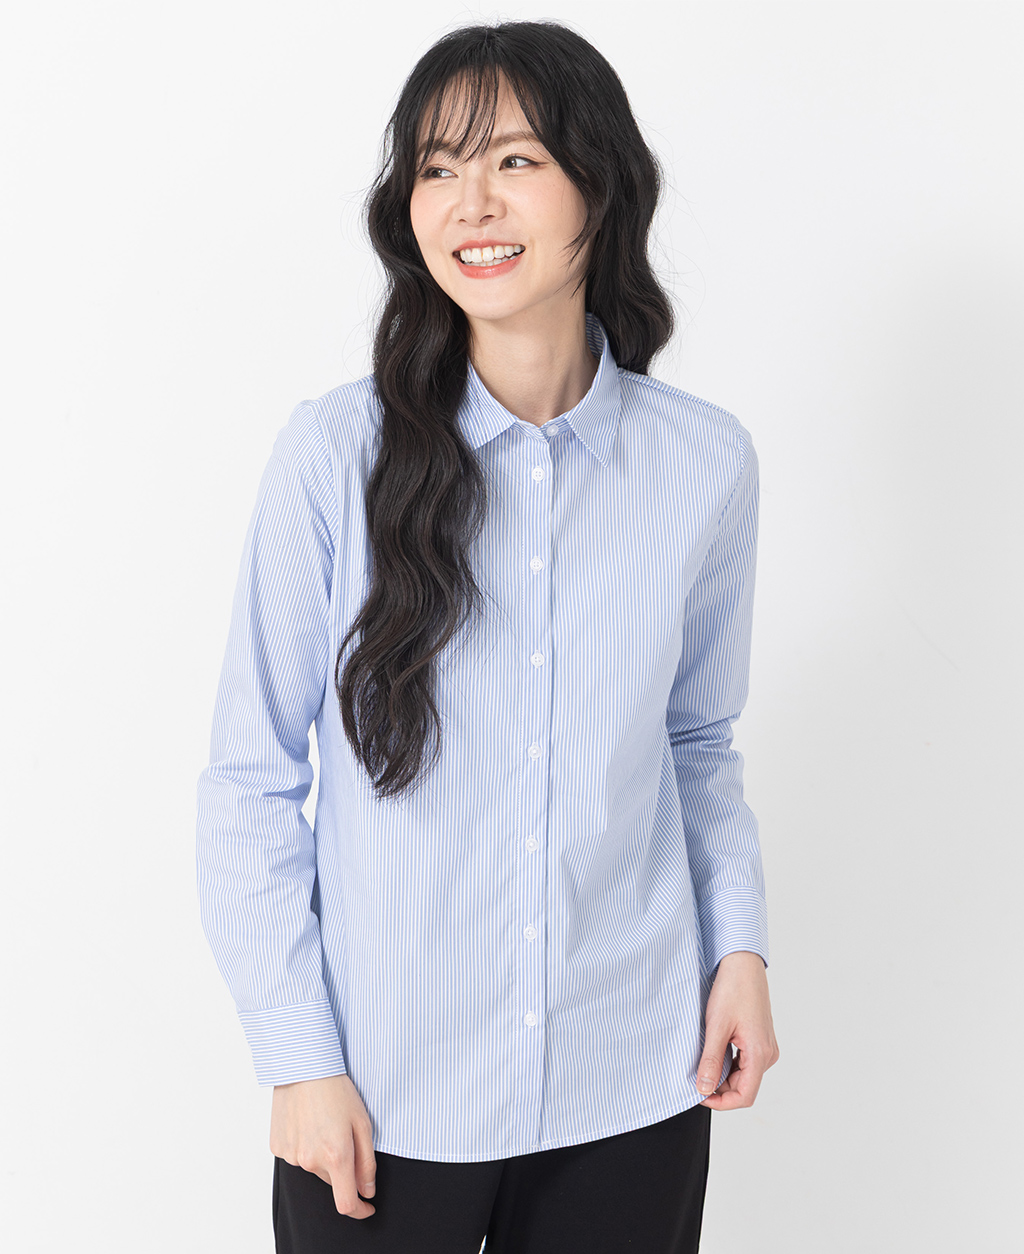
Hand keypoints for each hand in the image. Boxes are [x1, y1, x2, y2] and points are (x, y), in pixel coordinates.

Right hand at [270, 1073, 376, 1217]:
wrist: (303, 1066)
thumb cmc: (337, 1090)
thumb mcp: (363, 1122)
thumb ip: (367, 1162)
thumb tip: (368, 1190)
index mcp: (336, 1156)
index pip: (346, 1203)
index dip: (359, 1210)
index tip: (367, 1206)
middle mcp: (310, 1161)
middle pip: (331, 1180)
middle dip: (341, 1166)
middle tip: (344, 1134)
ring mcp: (291, 1155)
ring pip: (313, 1167)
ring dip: (322, 1155)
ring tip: (324, 1122)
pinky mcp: (277, 1146)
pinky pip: (296, 1155)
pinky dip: (305, 1146)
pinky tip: (307, 1122)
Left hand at [697, 950, 778, 1109]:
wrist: (743, 964)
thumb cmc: (733, 990)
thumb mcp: (717, 1027)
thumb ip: (711, 1060)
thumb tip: (705, 1088)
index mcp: (760, 1054)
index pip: (745, 1096)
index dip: (722, 1102)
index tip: (700, 1095)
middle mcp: (767, 1054)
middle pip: (744, 1086)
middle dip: (719, 1087)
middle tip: (696, 1077)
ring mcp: (765, 1046)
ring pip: (744, 1074)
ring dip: (723, 1074)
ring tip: (703, 1061)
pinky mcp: (760, 1039)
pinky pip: (745, 1061)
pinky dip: (728, 1063)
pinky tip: (714, 1052)